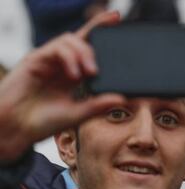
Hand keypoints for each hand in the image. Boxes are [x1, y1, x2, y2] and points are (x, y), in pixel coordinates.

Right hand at [0, 11, 126, 161]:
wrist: (16, 128)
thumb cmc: (43, 122)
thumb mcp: (78, 114)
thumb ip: (98, 105)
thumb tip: (122, 98)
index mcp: (75, 74)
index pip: (91, 47)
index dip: (102, 30)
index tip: (117, 18)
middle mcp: (63, 63)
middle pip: (83, 37)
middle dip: (97, 33)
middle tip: (100, 66)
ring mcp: (49, 60)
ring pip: (71, 40)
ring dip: (84, 53)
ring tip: (91, 73)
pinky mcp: (35, 59)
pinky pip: (56, 48)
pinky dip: (69, 58)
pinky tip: (74, 75)